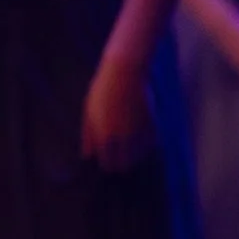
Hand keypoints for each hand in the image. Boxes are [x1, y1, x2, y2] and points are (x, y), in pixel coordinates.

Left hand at [81, 55, 154, 171]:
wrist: (125, 72)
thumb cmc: (103, 90)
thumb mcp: (89, 111)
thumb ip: (88, 135)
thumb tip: (87, 155)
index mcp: (103, 135)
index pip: (107, 163)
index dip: (108, 166)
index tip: (109, 166)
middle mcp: (121, 137)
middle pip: (124, 163)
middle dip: (122, 164)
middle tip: (121, 163)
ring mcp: (138, 130)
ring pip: (139, 154)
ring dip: (136, 155)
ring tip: (131, 151)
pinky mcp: (152, 123)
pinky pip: (151, 142)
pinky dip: (147, 144)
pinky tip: (143, 140)